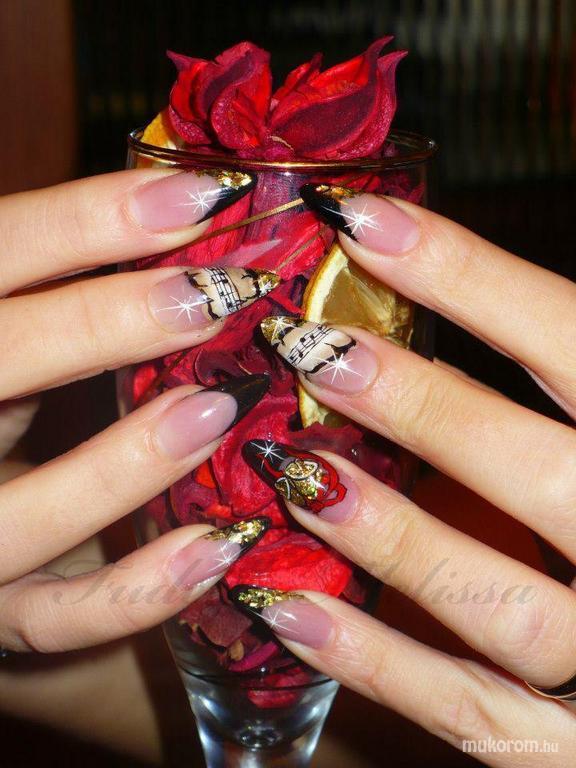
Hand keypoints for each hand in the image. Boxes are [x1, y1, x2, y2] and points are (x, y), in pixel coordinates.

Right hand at [0, 168, 273, 652]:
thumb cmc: (4, 399)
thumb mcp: (16, 342)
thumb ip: (62, 295)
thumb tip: (187, 212)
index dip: (85, 219)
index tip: (204, 194)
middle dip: (102, 322)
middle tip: (221, 291)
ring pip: (17, 514)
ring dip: (124, 462)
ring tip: (222, 410)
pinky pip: (57, 618)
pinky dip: (140, 590)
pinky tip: (224, 546)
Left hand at [241, 190, 575, 764]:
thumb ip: (565, 364)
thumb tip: (461, 272)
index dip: (471, 277)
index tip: (362, 222)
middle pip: (543, 476)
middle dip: (425, 407)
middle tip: (310, 347)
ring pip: (500, 603)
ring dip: (390, 536)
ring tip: (293, 473)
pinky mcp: (573, 748)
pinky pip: (474, 713)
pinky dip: (377, 666)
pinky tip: (286, 610)